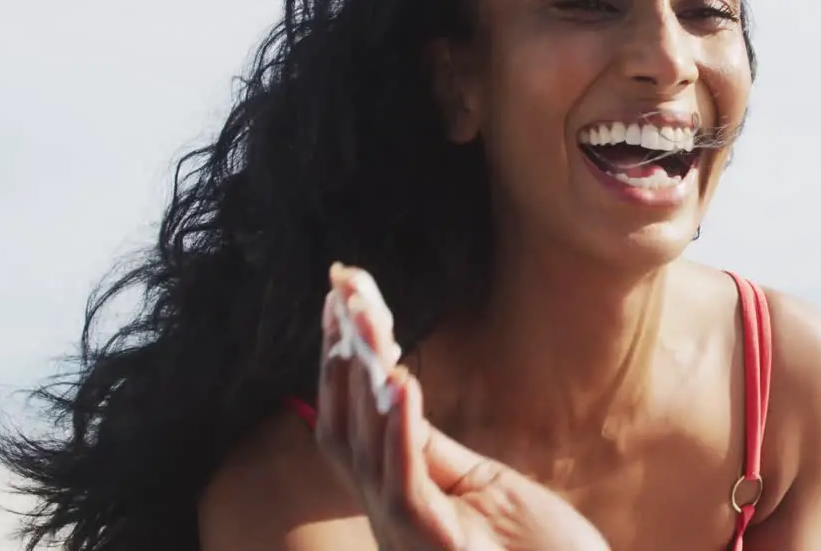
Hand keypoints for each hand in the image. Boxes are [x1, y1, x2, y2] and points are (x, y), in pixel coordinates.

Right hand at [315, 263, 609, 550]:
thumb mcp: (482, 489)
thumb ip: (432, 451)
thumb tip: (395, 392)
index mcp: (398, 503)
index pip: (351, 427)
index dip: (338, 367)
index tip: (341, 304)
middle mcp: (390, 520)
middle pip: (343, 432)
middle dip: (339, 360)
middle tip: (342, 294)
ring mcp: (409, 537)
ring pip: (364, 453)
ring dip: (362, 383)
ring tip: (364, 325)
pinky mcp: (437, 547)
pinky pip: (405, 486)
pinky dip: (399, 434)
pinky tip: (401, 385)